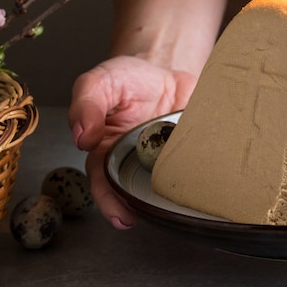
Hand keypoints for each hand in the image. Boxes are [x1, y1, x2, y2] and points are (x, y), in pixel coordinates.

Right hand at [68, 56, 197, 228]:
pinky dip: (201, 172)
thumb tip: (81, 135)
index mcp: (107, 150)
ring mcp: (165, 157)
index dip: (109, 200)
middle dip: (141, 209)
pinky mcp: (191, 149)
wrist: (164, 67)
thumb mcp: (99, 82)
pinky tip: (205, 178)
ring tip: (175, 207)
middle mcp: (136, 160)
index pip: (103, 182)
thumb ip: (86, 106)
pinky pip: (196, 164)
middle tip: (145, 220)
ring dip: (171, 196)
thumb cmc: (126, 79)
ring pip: (168, 184)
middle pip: (137, 192)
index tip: (120, 213)